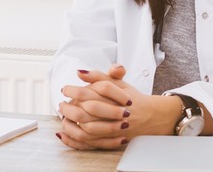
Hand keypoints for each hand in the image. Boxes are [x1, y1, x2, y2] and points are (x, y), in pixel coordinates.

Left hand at [57, 65, 182, 149]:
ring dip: (73, 122)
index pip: (89, 91)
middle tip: (61, 104)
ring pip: (89, 127)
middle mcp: (115, 111)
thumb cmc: (130, 97)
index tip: (64, 89)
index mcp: (114, 95)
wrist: (151, 116)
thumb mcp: (117, 82)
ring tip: (64, 116)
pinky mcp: (114, 139)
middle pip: (88, 110)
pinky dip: (78, 138)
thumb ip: (98, 75)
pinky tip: (69, 132)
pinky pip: (93, 141)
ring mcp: (115, 126)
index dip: (73, 90)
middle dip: (70, 107)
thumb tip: (79, 72)